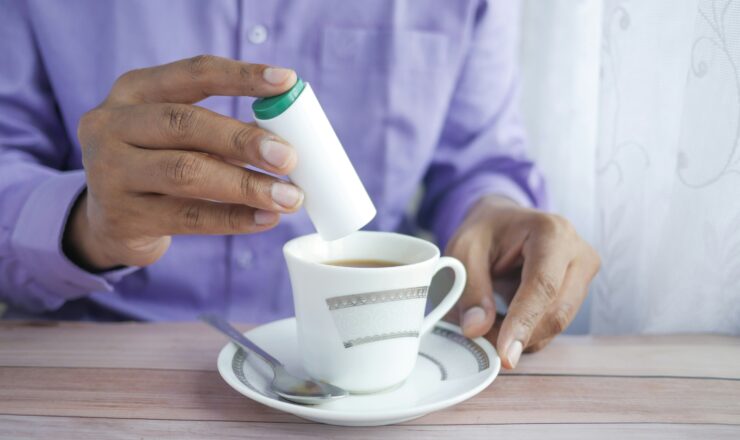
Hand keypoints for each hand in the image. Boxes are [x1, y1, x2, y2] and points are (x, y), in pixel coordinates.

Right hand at [66, 55, 302, 269]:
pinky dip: (234, 218)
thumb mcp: (176, 136)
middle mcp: (112, 126)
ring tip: (288, 196)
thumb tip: (284, 138)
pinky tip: (266, 219)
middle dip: (243, 140)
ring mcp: (110, 173)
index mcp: (133, 91)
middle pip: (185, 124)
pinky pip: (189, 218)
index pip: (193, 73)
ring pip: (186, 173)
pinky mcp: (122, 218)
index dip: (242, 76)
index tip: (287, 81)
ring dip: (246, 185)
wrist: (103, 221)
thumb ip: (222, 131)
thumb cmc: (155, 165)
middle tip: (289, 157)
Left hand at [445, 195, 599, 368]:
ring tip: (488, 324)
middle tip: (481, 343)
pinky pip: (554, 325)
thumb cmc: (486, 231)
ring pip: (557, 324)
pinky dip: (527, 332)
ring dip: (521, 336)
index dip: (524, 322)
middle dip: (519, 336)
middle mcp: (578, 252)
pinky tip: (505, 321)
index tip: (505, 353)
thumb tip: (477, 329)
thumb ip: (470, 289)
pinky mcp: (579, 293)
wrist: (503, 221)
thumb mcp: (464, 250)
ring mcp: (584, 274)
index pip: (544, 285)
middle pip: (556, 311)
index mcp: (552, 232)